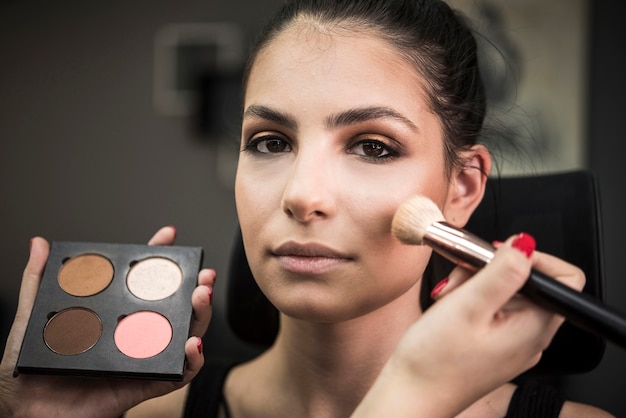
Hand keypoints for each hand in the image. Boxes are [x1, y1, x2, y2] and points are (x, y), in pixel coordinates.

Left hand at [0, 227, 214, 417]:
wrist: (23, 412)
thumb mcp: (31, 319)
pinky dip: (192, 360)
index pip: (143, 282)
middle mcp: (133, 335)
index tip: (168, 237)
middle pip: (176, 308)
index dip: (158, 258)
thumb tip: (38, 244)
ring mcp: (141, 359)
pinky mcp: (143, 385)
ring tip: (201, 299)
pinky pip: (177, 375)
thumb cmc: (26, 372)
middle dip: (196, 288)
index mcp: (113, 316)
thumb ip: (38, 281)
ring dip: (201, 316)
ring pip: (185, 336)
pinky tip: (192, 343)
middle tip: (202, 276)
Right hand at [354, 233, 584, 417]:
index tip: (499, 254)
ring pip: (506, 294)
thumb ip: (501, 271)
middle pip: (528, 282)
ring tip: (450, 299)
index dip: (534, 257)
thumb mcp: (468, 306)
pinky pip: (492, 311)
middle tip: (462, 279)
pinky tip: (450, 310)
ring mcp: (512, 343)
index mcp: (535, 327)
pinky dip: (471, 302)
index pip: (564, 278)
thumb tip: (524, 244)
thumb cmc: (434, 361)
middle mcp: (531, 337)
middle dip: (492, 271)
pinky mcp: (493, 346)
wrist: (410, 394)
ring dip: (476, 285)